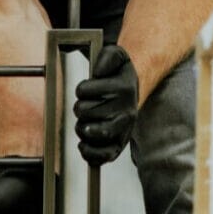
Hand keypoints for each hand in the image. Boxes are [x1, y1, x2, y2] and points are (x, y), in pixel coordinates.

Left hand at [73, 42, 138, 165]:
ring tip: (87, 121)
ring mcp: (123, 131)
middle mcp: (126, 111)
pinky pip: (101, 156)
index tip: (89, 89)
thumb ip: (107, 57)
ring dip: (81, 127)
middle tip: (89, 106)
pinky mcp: (119, 146)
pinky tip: (84, 143)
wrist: (132, 93)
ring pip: (88, 132)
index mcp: (124, 89)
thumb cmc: (118, 76)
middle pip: (83, 111)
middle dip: (80, 107)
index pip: (84, 90)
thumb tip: (98, 71)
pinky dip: (88, 151)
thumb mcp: (116, 57)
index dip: (82, 89)